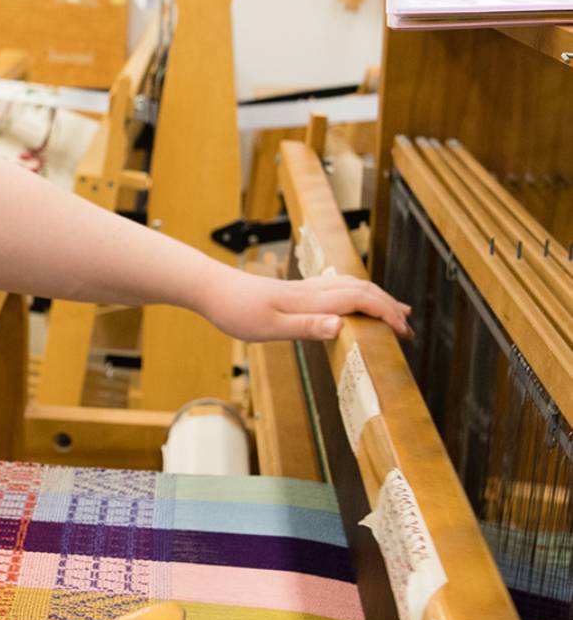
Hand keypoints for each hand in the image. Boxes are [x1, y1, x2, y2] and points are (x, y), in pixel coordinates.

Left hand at [197, 267, 411, 342]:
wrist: (210, 288)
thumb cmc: (235, 311)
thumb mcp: (268, 327)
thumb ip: (305, 327)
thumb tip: (341, 326)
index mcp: (311, 301)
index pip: (361, 301)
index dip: (386, 315)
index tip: (404, 333)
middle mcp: (312, 290)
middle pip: (362, 290)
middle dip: (389, 307)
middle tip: (408, 328)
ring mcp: (304, 288)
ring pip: (351, 286)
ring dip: (376, 298)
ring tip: (394, 312)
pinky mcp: (295, 290)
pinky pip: (337, 288)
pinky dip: (357, 295)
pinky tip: (354, 303)